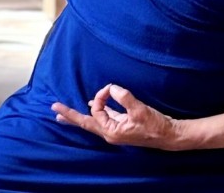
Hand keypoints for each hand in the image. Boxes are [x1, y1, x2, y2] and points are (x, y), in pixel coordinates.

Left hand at [52, 84, 182, 149]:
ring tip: (64, 115)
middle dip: (70, 116)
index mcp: (111, 131)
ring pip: (94, 120)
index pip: (95, 111)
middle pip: (85, 123)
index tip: (109, 88)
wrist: (168, 135)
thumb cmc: (154, 126)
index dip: (99, 96)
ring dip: (80, 115)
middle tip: (54, 110)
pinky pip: (105, 117)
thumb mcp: (139, 110)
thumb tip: (112, 88)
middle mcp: (110, 132)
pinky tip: (92, 105)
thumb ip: (124, 97)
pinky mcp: (122, 125)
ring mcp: (115, 129)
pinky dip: (98, 110)